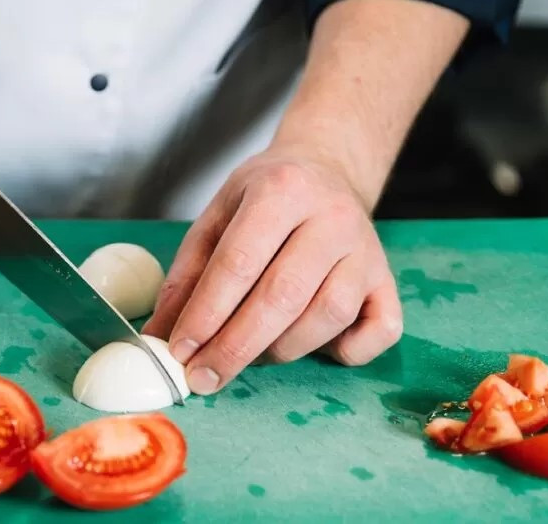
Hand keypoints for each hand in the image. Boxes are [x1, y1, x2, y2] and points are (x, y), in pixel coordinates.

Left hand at [142, 144, 402, 394]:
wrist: (325, 170)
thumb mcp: (216, 217)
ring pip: (327, 317)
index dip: (206, 314)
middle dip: (235, 347)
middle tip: (202, 377)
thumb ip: (187, 275)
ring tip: (247, 356)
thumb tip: (159, 336)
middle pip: (283, 296)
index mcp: (281, 189)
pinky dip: (349, 352)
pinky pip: (380, 330)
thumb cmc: (264, 197)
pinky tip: (317, 349)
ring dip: (280, 350)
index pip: (239, 263)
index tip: (180, 352)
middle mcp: (332, 216)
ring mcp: (367, 250)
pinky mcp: (388, 279)